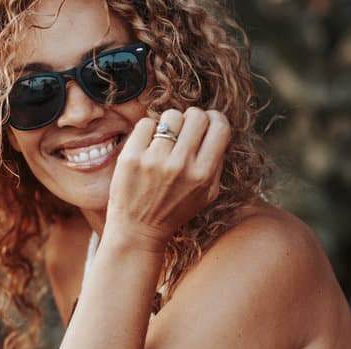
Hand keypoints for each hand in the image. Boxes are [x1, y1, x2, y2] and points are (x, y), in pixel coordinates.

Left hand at [105, 107, 230, 251]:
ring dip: (170, 123)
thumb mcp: (207, 194)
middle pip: (196, 116)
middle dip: (193, 118)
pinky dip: (148, 130)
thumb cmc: (175, 210)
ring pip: (171, 115)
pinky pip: (146, 123)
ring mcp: (154, 160)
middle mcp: (180, 166)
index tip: (208, 124)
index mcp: (203, 175)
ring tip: (165, 139)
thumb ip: (216, 162)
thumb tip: (218, 126)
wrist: (138, 230)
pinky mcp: (131, 157)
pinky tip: (148, 145)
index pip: (219, 126)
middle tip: (185, 130)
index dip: (215, 119)